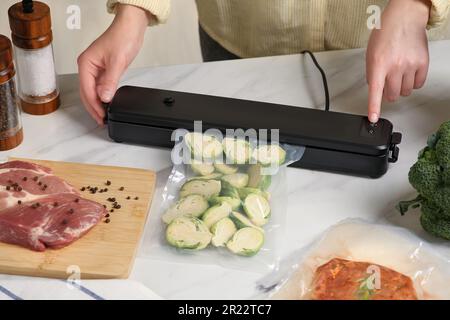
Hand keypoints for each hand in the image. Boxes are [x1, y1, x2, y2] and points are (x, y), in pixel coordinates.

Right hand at [77, 4, 151, 124]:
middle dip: (93, 108)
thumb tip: (104, 97)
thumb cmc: (122, 37)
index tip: (101, 116)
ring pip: (94, 91)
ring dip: (98, 103)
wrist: (131, 28)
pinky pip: (101, 86)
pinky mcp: (105, 70)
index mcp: (86, 63)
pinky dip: (104, 96)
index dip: (94, 105)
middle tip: (101, 121)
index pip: (87, 90)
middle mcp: (88, 67)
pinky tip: (108, 103)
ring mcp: (96, 69)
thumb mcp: (117, 62)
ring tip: (104, 115)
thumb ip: (110, 81)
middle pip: (87, 93)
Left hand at [366, 0, 430, 122]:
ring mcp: (410, 65)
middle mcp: (395, 66)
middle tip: (388, 82)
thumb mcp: (370, 55)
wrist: (404, 19)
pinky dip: (413, 83)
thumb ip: (372, 74)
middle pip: (392, 95)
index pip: (375, 91)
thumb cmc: (385, 35)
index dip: (374, 107)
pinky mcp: (423, 64)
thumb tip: (376, 91)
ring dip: (400, 87)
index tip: (373, 118)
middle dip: (388, 93)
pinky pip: (418, 85)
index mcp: (378, 64)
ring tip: (398, 74)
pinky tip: (409, 73)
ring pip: (405, 92)